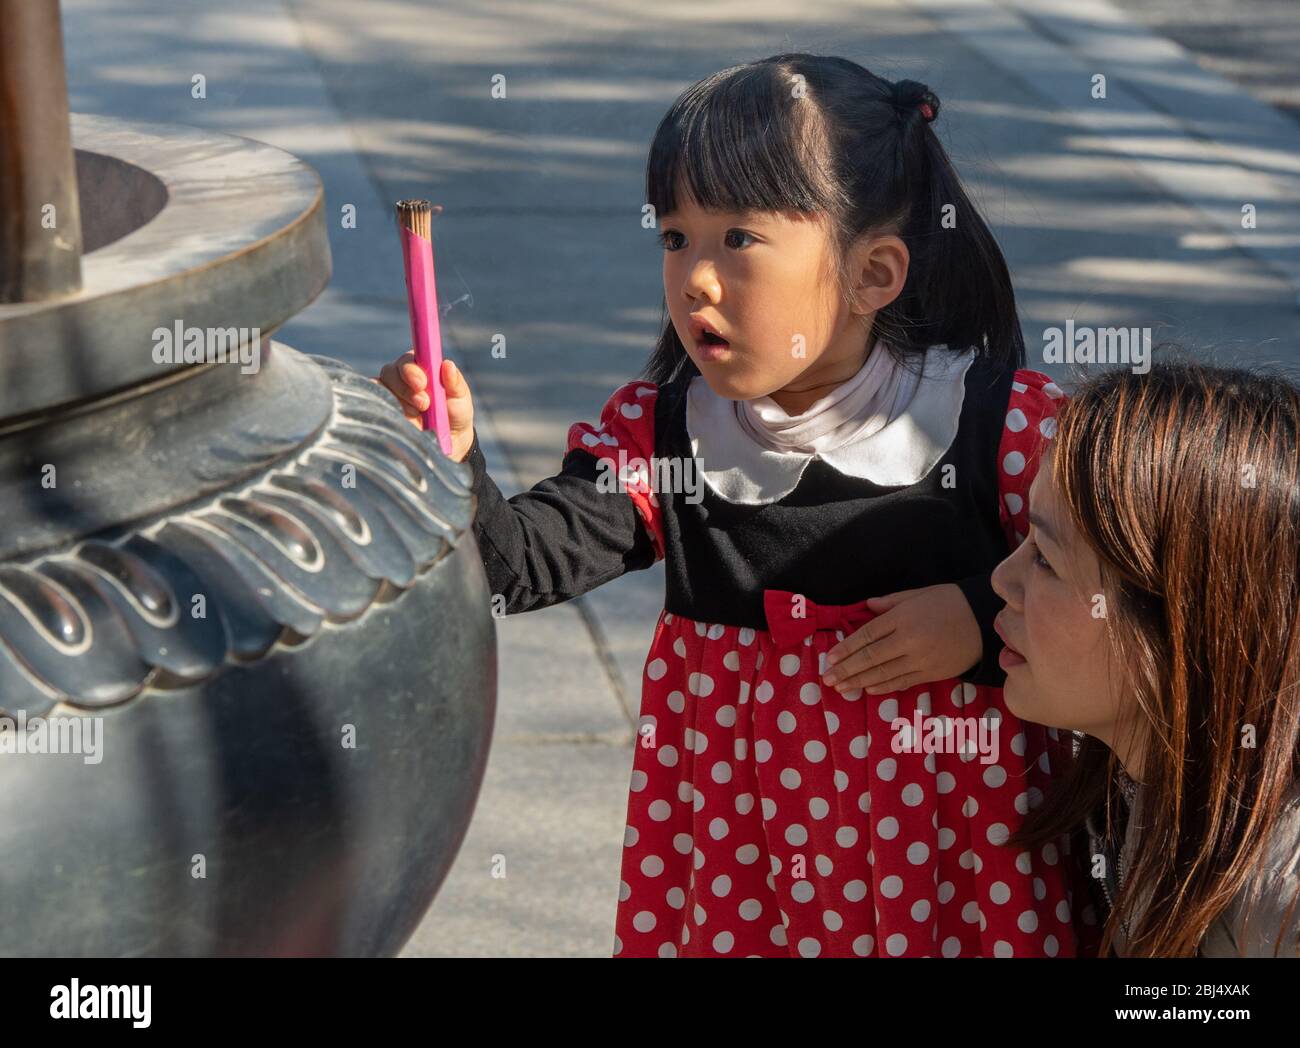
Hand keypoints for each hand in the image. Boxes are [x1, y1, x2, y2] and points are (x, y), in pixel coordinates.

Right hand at [374, 351, 474, 461]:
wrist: (447, 440)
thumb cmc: (454, 413)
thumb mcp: (460, 398)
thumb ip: (454, 382)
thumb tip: (447, 365)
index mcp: (419, 367)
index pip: (408, 359)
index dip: (411, 369)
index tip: (422, 383)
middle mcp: (401, 377)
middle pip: (390, 371)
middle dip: (406, 388)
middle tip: (425, 404)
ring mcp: (390, 393)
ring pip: (380, 387)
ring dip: (399, 400)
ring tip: (419, 414)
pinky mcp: (382, 409)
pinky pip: (372, 402)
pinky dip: (382, 407)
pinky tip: (398, 417)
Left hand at [820, 584, 981, 694]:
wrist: (984, 622)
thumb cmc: (949, 602)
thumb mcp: (918, 594)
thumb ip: (890, 603)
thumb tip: (865, 606)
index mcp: (903, 618)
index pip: (867, 635)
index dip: (847, 648)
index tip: (830, 657)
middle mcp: (909, 641)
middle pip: (871, 658)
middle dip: (846, 669)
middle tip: (827, 678)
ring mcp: (921, 660)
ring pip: (884, 674)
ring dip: (859, 682)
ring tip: (840, 687)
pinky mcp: (932, 674)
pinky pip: (902, 682)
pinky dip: (884, 687)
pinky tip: (867, 690)